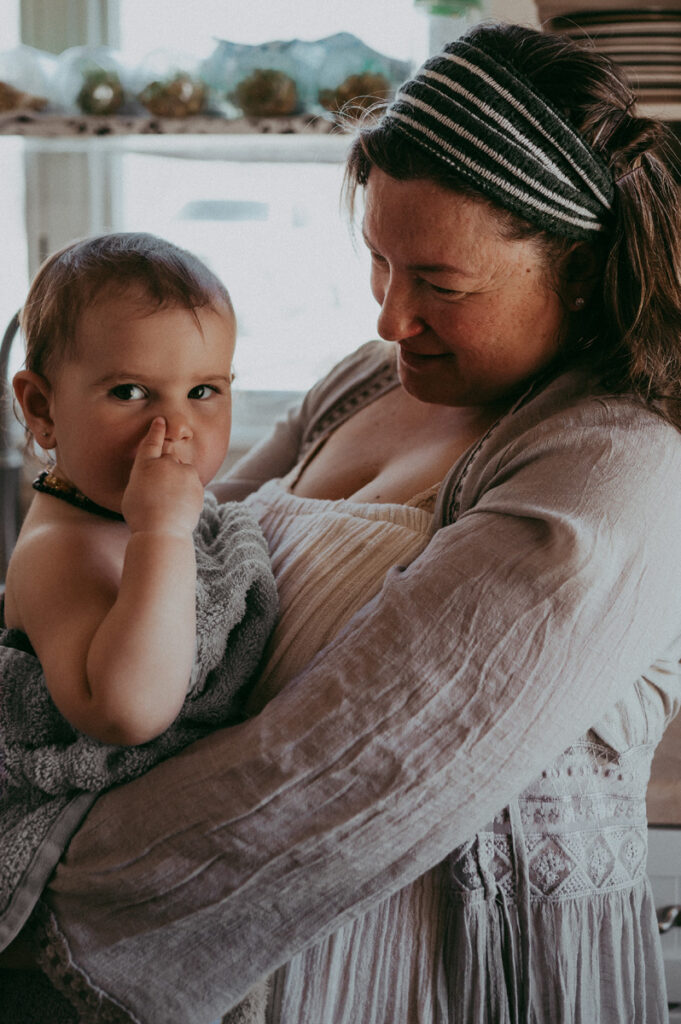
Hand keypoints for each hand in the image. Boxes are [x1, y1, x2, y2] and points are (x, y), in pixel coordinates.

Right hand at [121, 417, 203, 535]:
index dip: (156, 430)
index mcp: (145, 465)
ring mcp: (183, 472)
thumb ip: (144, 478)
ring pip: (183, 471)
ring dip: (179, 480)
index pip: (151, 441)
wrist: (162, 531)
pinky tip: (180, 506)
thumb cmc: (141, 517)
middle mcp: (165, 463)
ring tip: (171, 502)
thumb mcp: (132, 493)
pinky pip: (192, 484)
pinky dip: (188, 491)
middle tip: (162, 492)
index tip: (161, 420)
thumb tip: (154, 476)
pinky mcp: (197, 482)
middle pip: (169, 458)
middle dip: (168, 468)